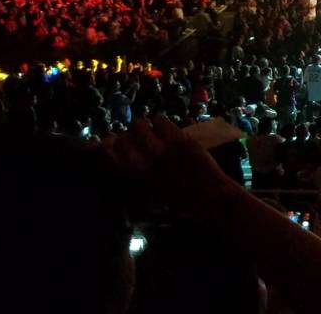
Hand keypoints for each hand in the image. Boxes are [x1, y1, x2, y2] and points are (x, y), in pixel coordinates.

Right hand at [106, 115, 241, 213]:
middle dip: (127, 135)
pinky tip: (162, 125)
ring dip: (142, 125)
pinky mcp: (179, 139)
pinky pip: (162, 121)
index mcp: (137, 178)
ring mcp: (162, 149)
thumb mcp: (153, 191)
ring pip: (140, 126)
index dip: (109, 146)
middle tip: (136, 134)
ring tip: (149, 129)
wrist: (211, 195)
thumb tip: (124, 158)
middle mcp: (145, 162)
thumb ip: (137, 175)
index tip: (112, 142)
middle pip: (123, 138)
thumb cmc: (182, 200)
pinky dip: (159, 121)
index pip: (111, 155)